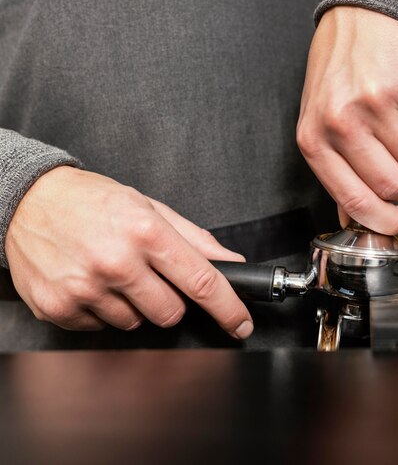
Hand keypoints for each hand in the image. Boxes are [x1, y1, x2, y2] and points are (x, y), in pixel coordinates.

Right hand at [5, 166, 253, 337]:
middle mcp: (116, 262)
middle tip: (150, 276)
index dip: (228, 308)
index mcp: (146, 232)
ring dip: (133, 305)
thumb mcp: (149, 207)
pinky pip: (101, 328)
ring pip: (135, 323)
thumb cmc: (93, 201)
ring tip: (113, 273)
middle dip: (170, 301)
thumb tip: (231, 263)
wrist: (27, 200)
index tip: (241, 324)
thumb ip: (195, 239)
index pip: (202, 282)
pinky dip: (103, 310)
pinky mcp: (60, 307)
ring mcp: (85, 288)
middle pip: (170, 313)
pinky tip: (91, 281)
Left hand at [297, 6, 397, 233]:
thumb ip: (336, 175)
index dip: (384, 222)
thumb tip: (354, 217)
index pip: (354, 199)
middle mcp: (341, 122)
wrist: (357, 20)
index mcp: (313, 140)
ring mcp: (375, 103)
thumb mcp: (319, 126)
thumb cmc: (336, 76)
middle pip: (391, 187)